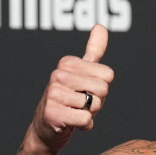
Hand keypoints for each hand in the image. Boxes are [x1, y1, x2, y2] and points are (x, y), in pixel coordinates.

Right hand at [28, 25, 113, 154]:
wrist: (47, 128)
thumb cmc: (70, 99)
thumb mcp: (82, 73)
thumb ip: (93, 50)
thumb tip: (101, 26)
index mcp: (67, 62)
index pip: (108, 75)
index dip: (101, 87)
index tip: (85, 90)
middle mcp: (58, 75)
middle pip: (103, 89)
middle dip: (97, 101)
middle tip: (80, 104)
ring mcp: (53, 94)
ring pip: (94, 105)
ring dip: (89, 114)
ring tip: (74, 112)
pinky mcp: (52, 113)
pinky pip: (85, 120)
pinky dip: (84, 126)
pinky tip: (71, 123)